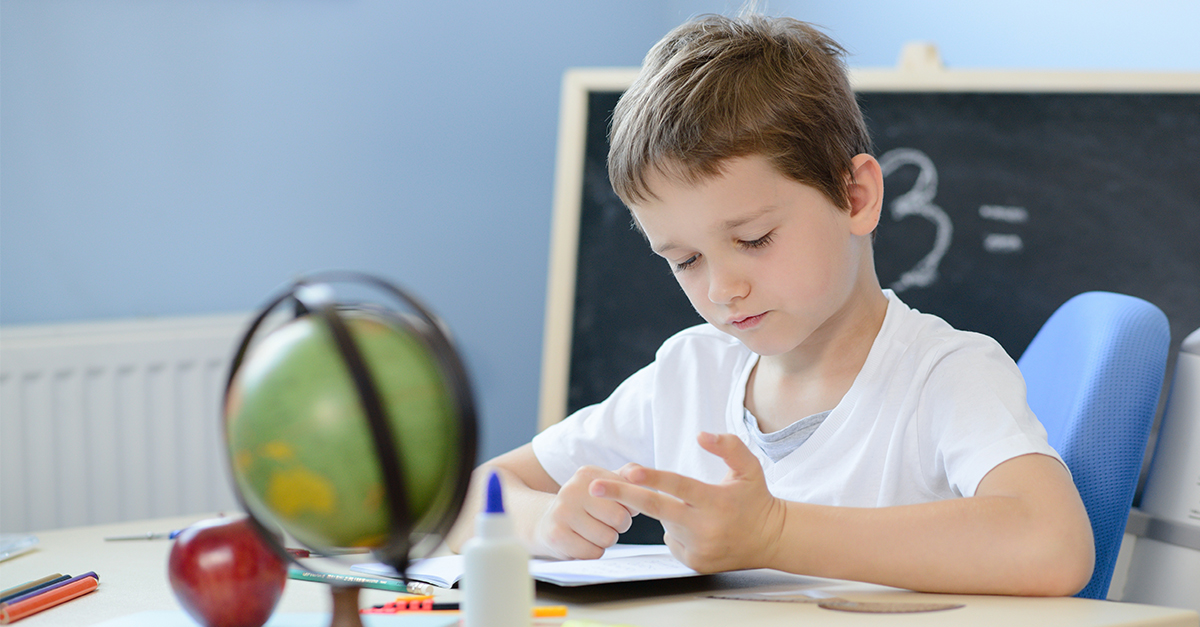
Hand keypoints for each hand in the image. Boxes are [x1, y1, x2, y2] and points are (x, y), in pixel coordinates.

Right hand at [534, 465, 637, 559]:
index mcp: (587, 474)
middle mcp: (572, 489)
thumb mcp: (603, 484)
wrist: (546, 522)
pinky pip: (594, 553)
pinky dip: (593, 552)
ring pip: (608, 538)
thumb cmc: (584, 504)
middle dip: (619, 526)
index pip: (628, 494)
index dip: (628, 507)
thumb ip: (626, 475)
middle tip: (605, 522)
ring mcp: (562, 512)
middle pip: (620, 518)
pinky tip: (581, 541)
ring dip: (606, 540)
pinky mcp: (557, 535)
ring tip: (591, 531)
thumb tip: (640, 473)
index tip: (616, 506)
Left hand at [589, 432, 785, 572]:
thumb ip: (728, 446)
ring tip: (699, 511)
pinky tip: (699, 528)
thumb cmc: (756, 499)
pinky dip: (677, 531)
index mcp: (715, 500)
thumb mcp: (750, 467)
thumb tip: (701, 435)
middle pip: (656, 509)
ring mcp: (698, 548)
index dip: (653, 478)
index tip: (629, 469)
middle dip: (622, 495)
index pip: (678, 486)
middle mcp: (704, 527)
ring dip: (669, 512)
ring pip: (664, 523)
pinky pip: (672, 541)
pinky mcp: (694, 563)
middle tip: (594, 487)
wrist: (772, 540)